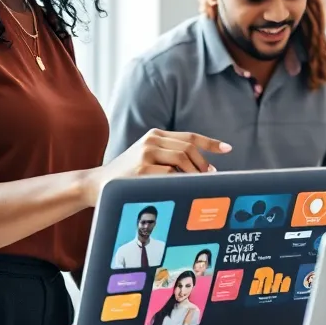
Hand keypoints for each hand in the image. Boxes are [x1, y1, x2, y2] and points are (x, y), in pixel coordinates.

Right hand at [86, 129, 230, 206]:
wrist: (97, 184)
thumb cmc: (128, 175)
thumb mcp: (148, 159)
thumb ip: (170, 157)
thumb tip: (204, 169)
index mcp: (155, 135)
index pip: (189, 136)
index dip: (210, 143)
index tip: (227, 149)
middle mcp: (151, 140)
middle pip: (189, 148)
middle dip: (203, 164)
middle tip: (210, 177)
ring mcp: (146, 154)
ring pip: (182, 159)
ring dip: (194, 174)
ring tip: (197, 185)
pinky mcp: (142, 169)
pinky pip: (170, 175)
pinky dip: (179, 182)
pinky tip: (180, 189)